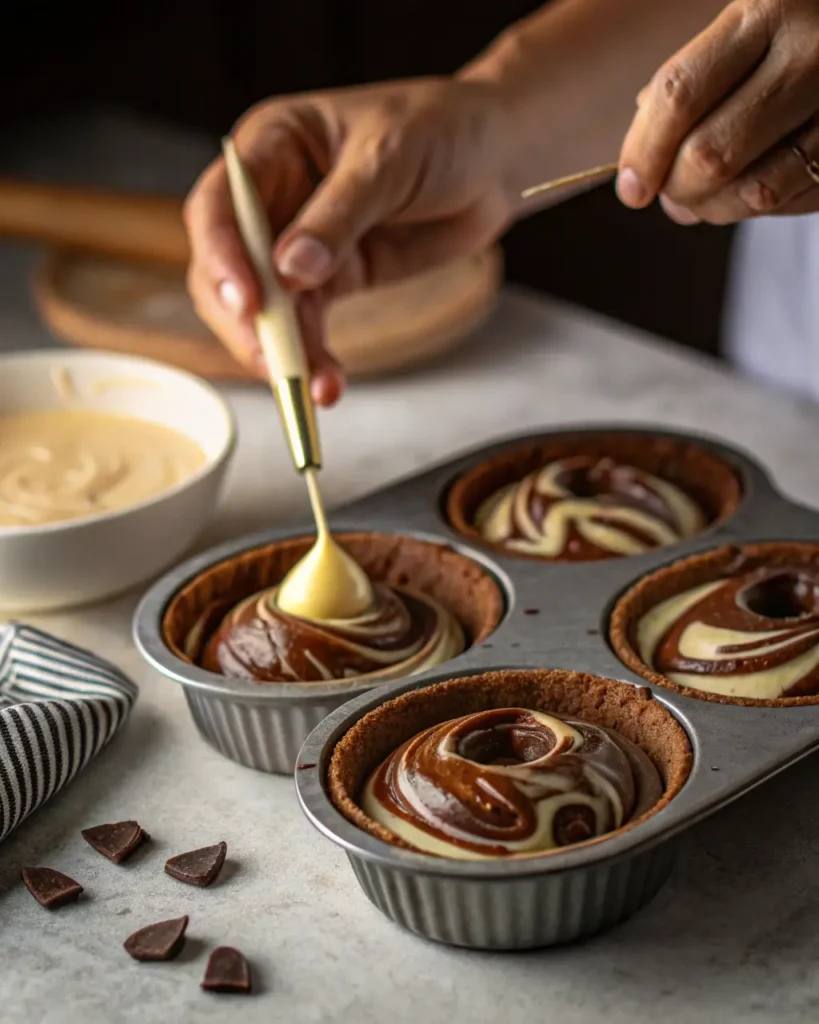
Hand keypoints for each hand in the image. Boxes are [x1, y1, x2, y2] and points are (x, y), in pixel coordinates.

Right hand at [184, 78, 511, 404]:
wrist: (495, 162)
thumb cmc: (441, 131)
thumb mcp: (388, 160)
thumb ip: (338, 216)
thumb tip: (291, 272)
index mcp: (272, 144)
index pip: (219, 205)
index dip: (223, 256)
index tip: (249, 301)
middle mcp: (273, 195)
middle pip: (230, 267)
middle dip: (248, 321)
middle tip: (276, 363)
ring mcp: (298, 241)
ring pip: (266, 308)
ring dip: (285, 352)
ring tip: (315, 389)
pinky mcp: (330, 278)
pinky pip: (306, 324)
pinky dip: (313, 357)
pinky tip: (327, 384)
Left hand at [616, 0, 818, 224]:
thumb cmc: (788, 35)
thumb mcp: (739, 31)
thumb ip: (688, 88)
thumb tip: (641, 176)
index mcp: (767, 9)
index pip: (681, 95)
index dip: (644, 151)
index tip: (631, 187)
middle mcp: (811, 53)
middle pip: (710, 155)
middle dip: (676, 188)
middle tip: (670, 192)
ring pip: (753, 192)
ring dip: (713, 208)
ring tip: (703, 197)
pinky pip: (789, 201)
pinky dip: (755, 207)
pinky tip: (749, 184)